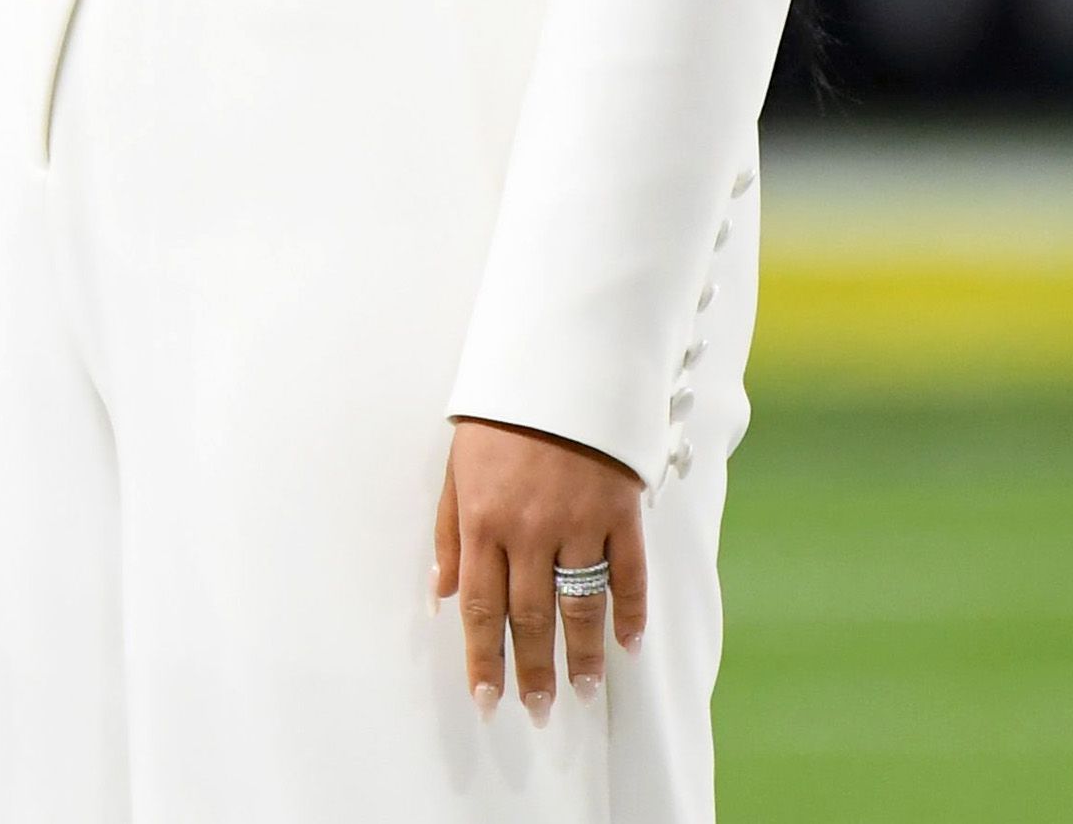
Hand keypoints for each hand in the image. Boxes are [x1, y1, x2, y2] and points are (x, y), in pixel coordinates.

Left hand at [435, 416, 646, 722]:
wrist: (562, 361)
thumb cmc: (502, 415)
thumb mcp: (458, 466)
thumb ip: (450, 534)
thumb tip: (441, 595)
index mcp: (484, 520)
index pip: (482, 608)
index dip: (485, 659)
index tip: (487, 699)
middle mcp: (530, 529)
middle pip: (530, 618)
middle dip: (533, 671)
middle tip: (539, 710)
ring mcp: (580, 521)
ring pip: (580, 605)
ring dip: (582, 655)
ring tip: (583, 692)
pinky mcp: (621, 508)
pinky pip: (629, 572)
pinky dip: (631, 610)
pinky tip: (629, 642)